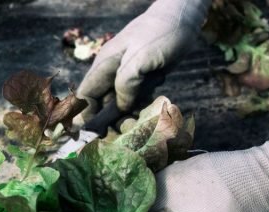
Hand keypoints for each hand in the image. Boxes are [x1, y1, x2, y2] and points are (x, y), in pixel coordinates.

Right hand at [77, 0, 209, 119]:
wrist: (183, 20)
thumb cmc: (160, 35)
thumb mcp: (140, 58)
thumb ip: (125, 83)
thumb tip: (121, 107)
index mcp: (104, 66)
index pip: (85, 96)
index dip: (87, 116)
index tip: (98, 135)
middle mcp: (112, 73)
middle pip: (103, 105)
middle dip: (113, 120)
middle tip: (130, 130)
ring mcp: (127, 77)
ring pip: (121, 105)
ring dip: (130, 116)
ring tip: (145, 121)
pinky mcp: (142, 80)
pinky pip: (136, 101)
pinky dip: (142, 108)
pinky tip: (153, 109)